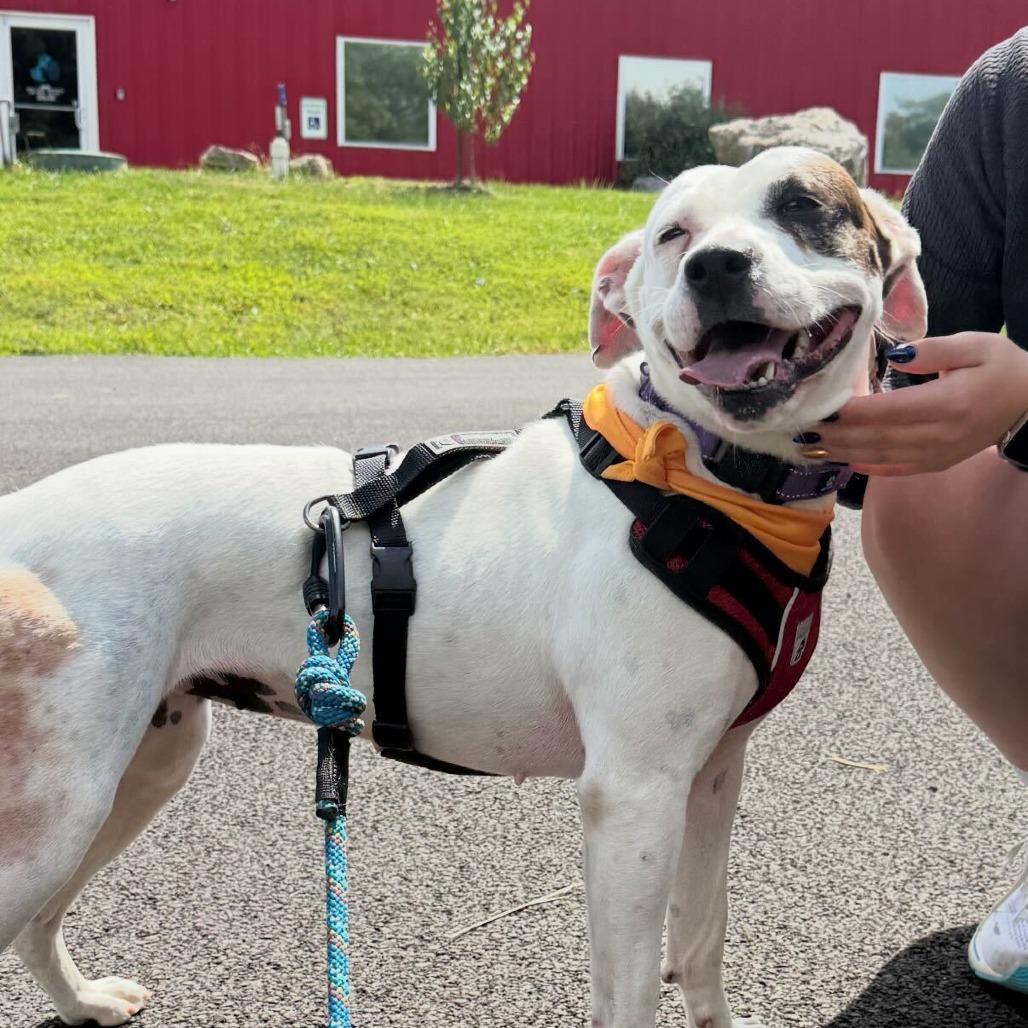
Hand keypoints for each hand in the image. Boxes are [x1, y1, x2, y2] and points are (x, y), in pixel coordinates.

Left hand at [797, 332, 1027, 475]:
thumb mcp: (974, 345)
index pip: (886, 411)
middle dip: (835, 435)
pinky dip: (865, 466)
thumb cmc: (1001, 368)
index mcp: (946, 403)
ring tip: (809, 447)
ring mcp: (936, 455)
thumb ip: (932, 350)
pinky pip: (894, 470)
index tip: (819, 407)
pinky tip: (841, 459)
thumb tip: (895, 355)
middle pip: (875, 438)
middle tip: (800, 429)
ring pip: (879, 456)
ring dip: (841, 452)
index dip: (849, 412)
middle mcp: (937, 435)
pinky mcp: (935, 464)